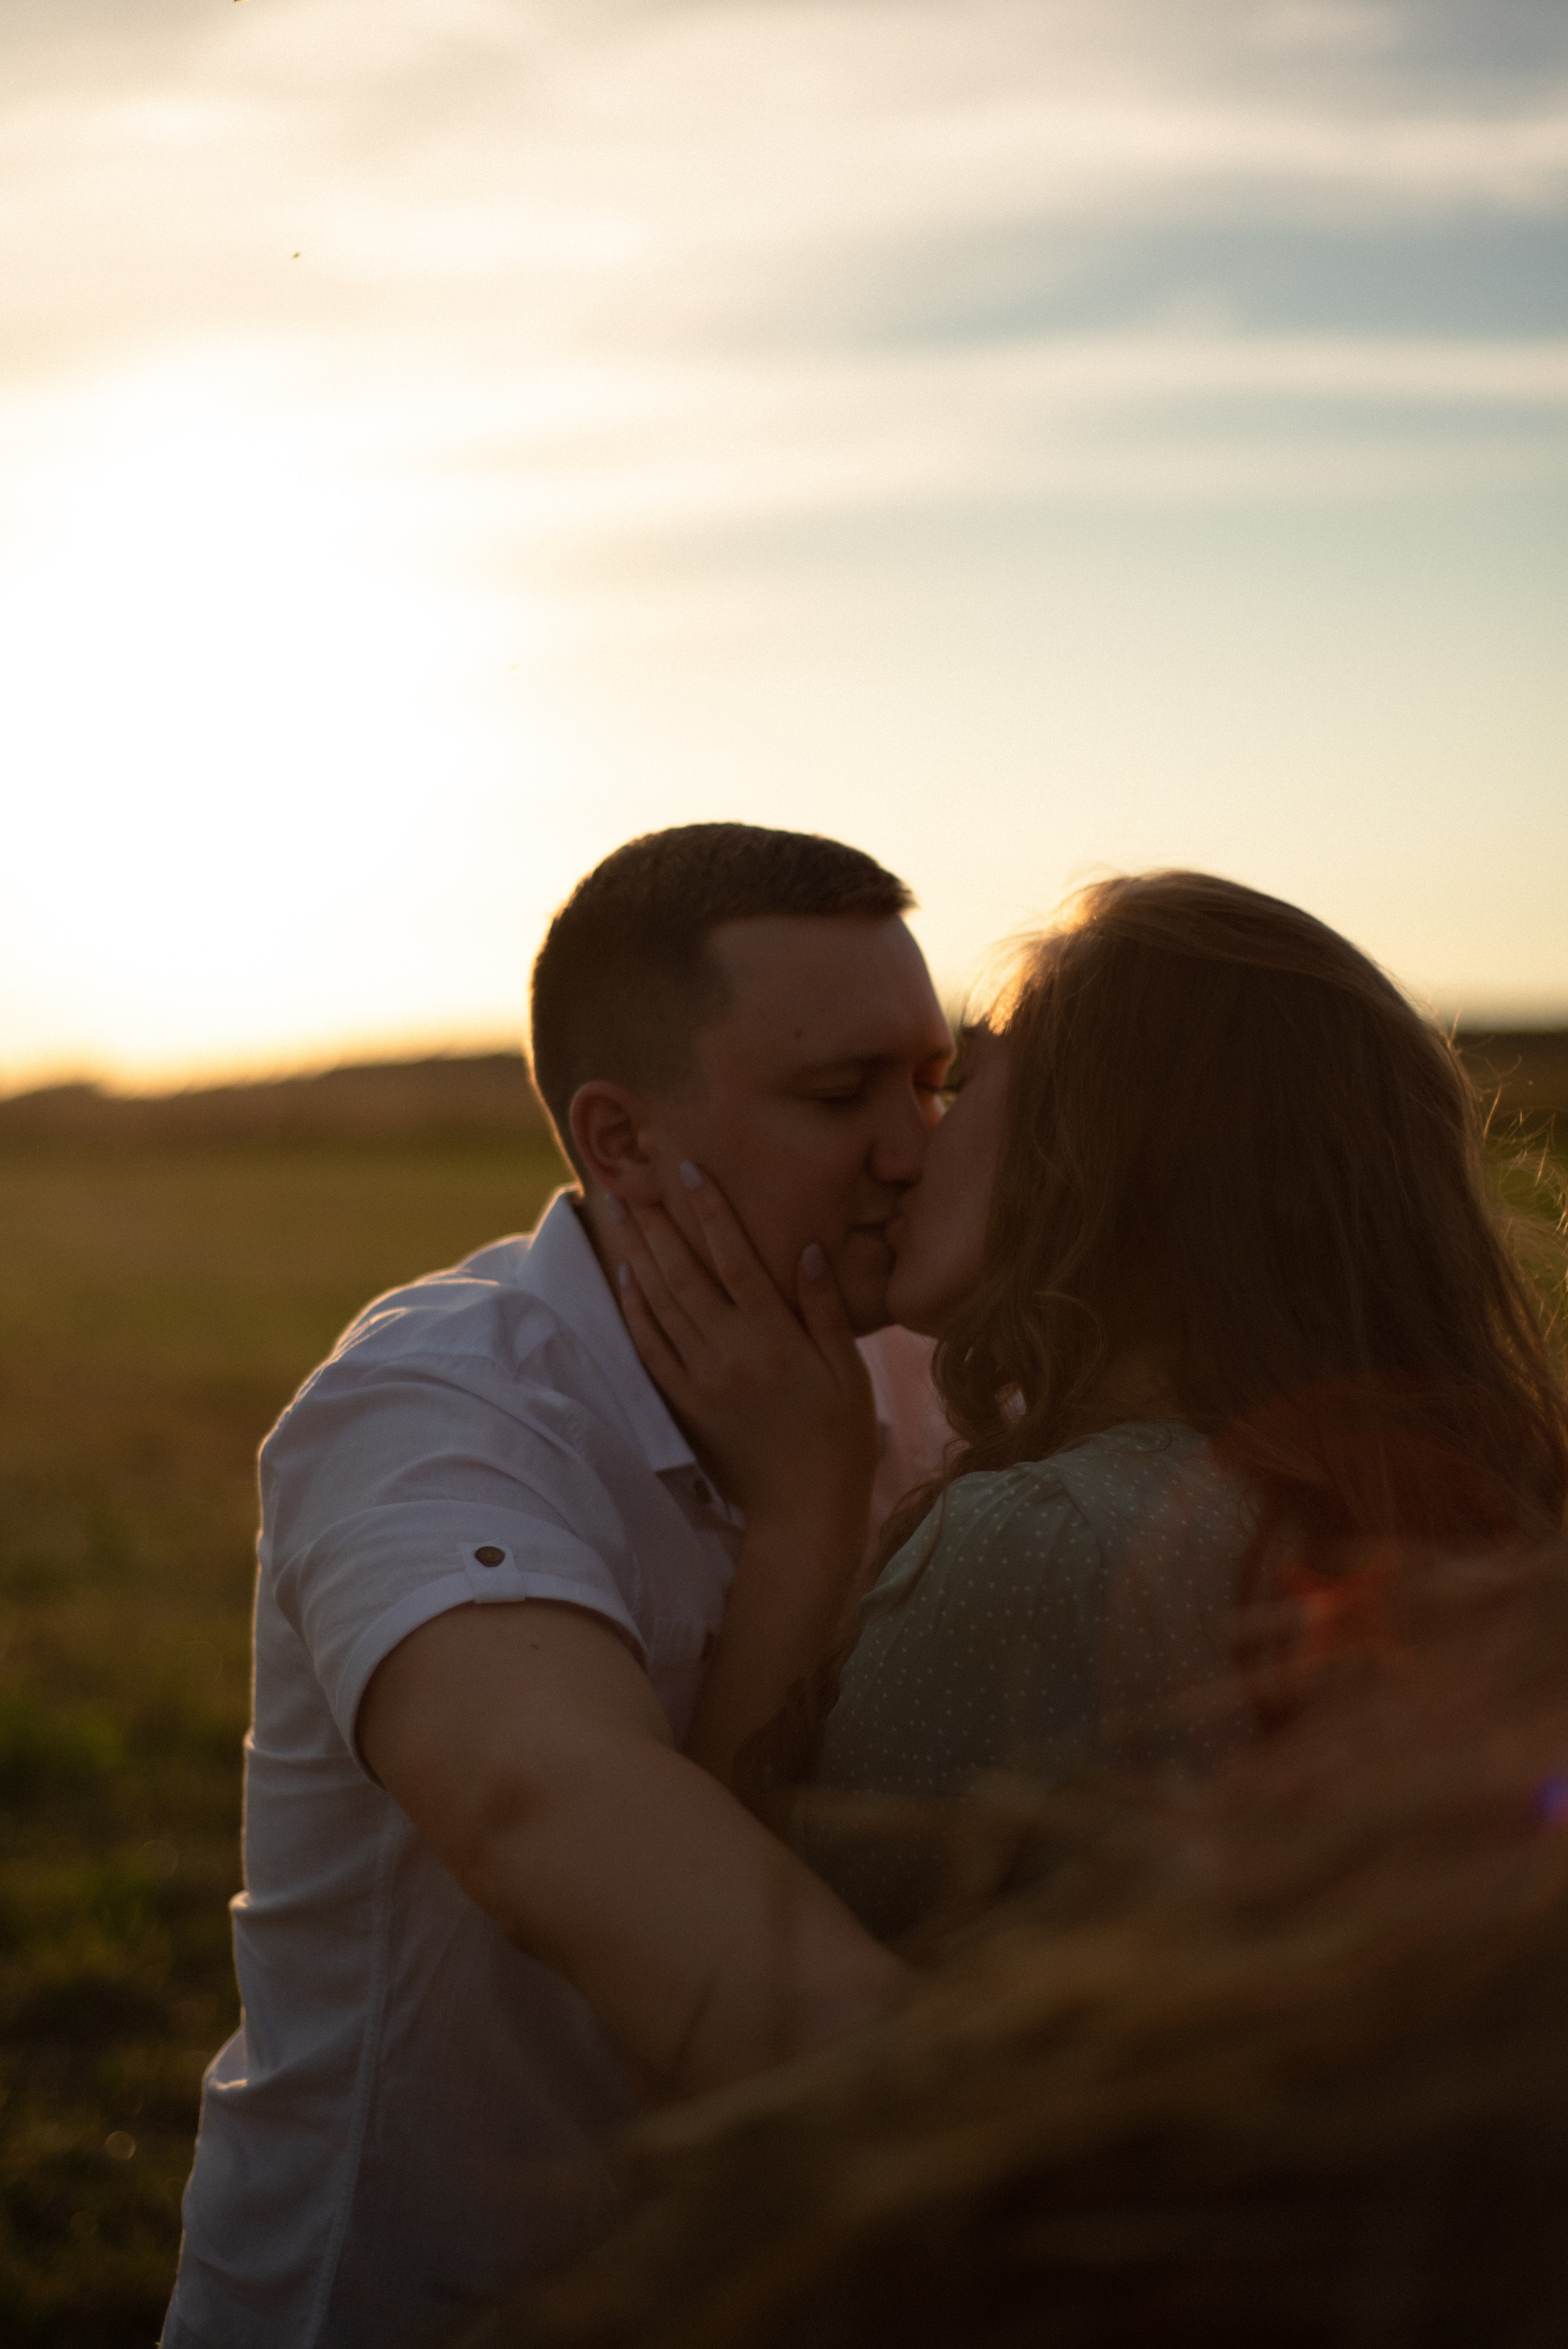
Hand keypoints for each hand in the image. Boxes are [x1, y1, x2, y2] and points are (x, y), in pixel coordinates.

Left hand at [614, 1165, 878, 1536]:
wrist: (804, 1508)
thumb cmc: (839, 1438)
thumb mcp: (848, 1371)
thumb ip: (825, 1310)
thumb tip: (809, 1249)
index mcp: (775, 1339)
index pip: (736, 1260)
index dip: (712, 1212)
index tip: (690, 1171)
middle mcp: (731, 1353)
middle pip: (684, 1275)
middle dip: (657, 1224)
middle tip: (631, 1181)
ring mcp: (703, 1379)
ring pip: (661, 1305)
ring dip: (638, 1255)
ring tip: (619, 1213)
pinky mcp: (688, 1404)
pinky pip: (652, 1350)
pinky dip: (636, 1312)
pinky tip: (626, 1279)